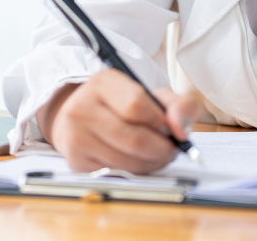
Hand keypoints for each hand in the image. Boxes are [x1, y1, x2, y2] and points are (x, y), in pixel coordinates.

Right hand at [37, 69, 198, 174]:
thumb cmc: (123, 106)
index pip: (136, 105)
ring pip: (128, 161)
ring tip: (156, 155)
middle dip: (162, 149)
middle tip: (170, 149)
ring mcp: (75, 136)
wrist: (83, 119)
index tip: (166, 125)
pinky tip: (137, 162)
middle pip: (135, 139)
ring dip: (151, 163)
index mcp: (101, 83)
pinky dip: (135, 172)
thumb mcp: (152, 96)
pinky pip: (116, 174)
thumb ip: (179, 105)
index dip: (159, 120)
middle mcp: (81, 108)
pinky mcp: (76, 161)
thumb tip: (181, 130)